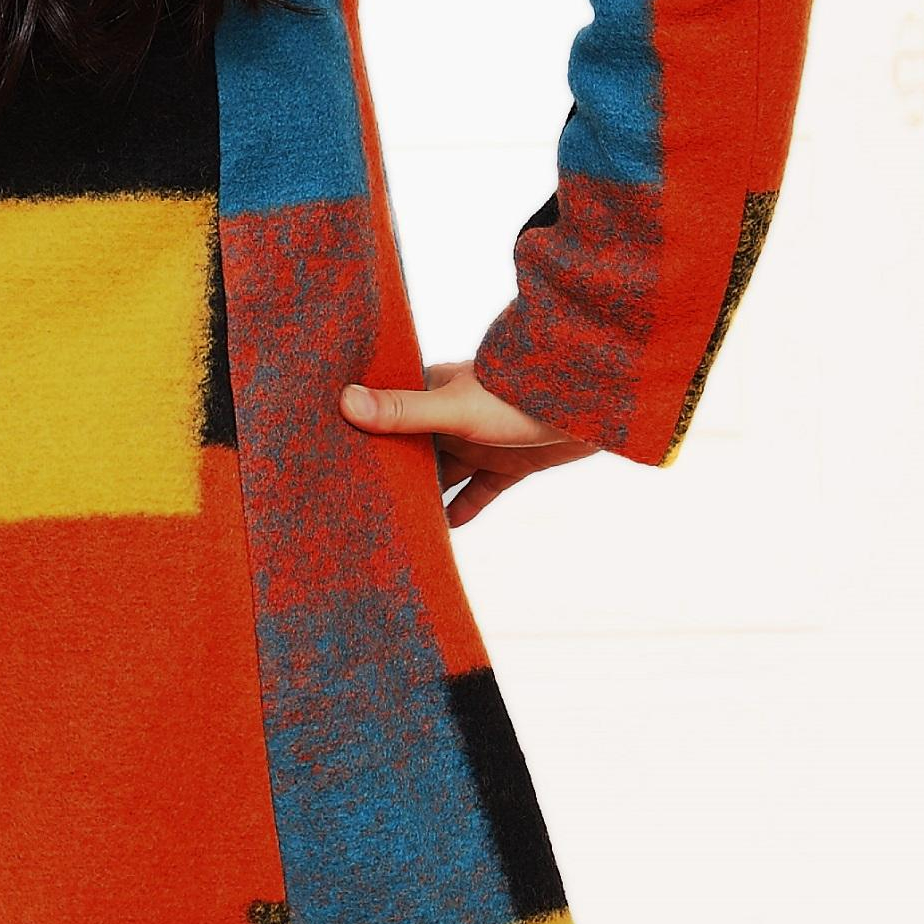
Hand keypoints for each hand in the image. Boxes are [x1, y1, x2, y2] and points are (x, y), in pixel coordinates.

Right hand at [340, 363, 596, 529]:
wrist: (592, 401)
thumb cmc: (520, 393)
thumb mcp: (454, 408)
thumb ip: (403, 411)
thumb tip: (344, 401)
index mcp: (433, 391)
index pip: (387, 414)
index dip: (363, 435)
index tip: (331, 459)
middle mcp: (452, 417)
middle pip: (412, 452)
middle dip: (392, 475)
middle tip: (356, 506)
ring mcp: (482, 441)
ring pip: (444, 475)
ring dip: (425, 497)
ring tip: (395, 525)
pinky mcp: (510, 464)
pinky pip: (479, 492)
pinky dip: (462, 510)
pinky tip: (443, 531)